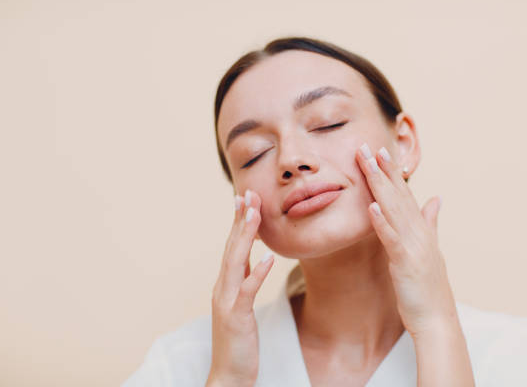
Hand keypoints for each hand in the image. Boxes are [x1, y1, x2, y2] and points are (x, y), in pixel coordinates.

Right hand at [207, 190, 273, 386]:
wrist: (228, 376)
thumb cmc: (237, 342)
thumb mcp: (240, 305)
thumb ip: (243, 280)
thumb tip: (253, 258)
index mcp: (225, 284)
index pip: (232, 247)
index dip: (238, 222)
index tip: (245, 198)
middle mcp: (222, 288)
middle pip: (231, 247)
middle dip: (240, 220)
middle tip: (248, 193)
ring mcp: (226, 302)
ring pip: (235, 262)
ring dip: (245, 236)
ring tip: (255, 214)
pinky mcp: (236, 317)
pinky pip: (247, 291)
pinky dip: (257, 272)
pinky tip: (269, 257)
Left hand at [356, 143, 457, 337]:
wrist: (437, 320)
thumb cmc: (428, 287)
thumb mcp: (431, 250)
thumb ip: (431, 222)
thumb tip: (436, 198)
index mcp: (421, 229)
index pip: (404, 194)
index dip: (392, 172)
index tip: (380, 151)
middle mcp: (419, 232)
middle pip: (398, 195)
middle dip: (383, 169)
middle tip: (368, 146)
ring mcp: (413, 246)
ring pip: (394, 209)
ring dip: (380, 185)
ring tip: (369, 164)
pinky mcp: (405, 262)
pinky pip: (391, 239)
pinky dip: (382, 221)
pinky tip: (371, 206)